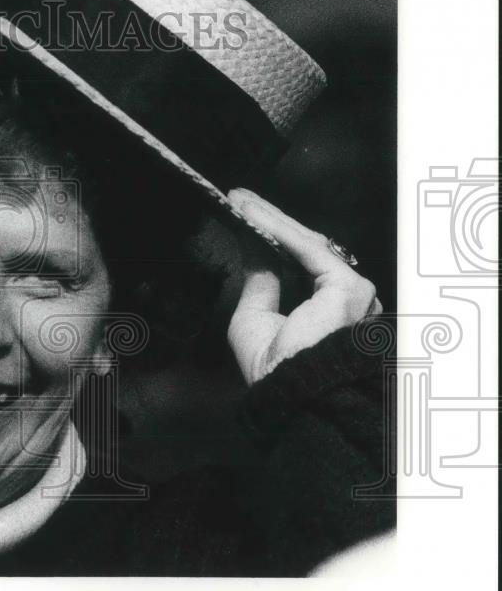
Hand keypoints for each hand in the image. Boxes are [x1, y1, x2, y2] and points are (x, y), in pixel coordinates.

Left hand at [225, 188, 381, 384]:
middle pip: (302, 247)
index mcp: (325, 307)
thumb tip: (254, 249)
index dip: (269, 236)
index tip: (242, 216)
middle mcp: (344, 297)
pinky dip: (276, 228)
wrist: (287, 392)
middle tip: (238, 198)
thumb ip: (260, 280)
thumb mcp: (255, 315)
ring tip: (239, 200)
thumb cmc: (272, 367)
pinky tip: (251, 214)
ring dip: (268, 218)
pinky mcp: (348, 286)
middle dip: (267, 219)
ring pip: (304, 243)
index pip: (298, 261)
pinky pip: (306, 248)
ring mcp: (351, 290)